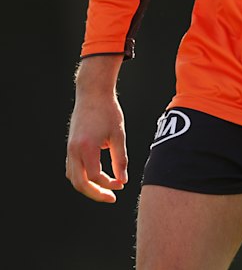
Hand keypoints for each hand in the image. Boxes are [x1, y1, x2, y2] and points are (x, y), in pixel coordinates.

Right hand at [66, 56, 127, 201]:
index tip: (121, 183)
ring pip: (73, 178)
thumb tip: (122, 181)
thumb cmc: (108, 111)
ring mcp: (70, 149)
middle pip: (80, 183)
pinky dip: (81, 178)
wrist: (93, 93)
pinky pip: (71, 169)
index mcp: (87, 147)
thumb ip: (120, 159)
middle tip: (111, 198)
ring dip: (87, 188)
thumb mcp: (118, 134)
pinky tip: (95, 179)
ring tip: (103, 190)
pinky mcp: (70, 146)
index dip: (109, 183)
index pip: (96, 176)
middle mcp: (74, 150)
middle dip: (96, 194)